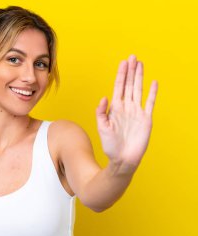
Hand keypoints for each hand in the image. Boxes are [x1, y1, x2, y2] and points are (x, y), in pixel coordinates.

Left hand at [96, 55, 157, 171]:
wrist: (122, 159)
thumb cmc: (110, 145)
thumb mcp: (102, 127)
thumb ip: (101, 112)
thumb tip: (104, 98)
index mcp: (115, 108)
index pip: (119, 87)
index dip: (121, 75)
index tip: (123, 62)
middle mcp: (126, 107)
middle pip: (129, 85)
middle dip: (130, 71)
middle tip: (132, 57)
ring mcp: (137, 112)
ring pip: (139, 90)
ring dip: (140, 77)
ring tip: (140, 64)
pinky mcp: (146, 119)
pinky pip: (150, 103)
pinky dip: (152, 93)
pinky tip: (153, 82)